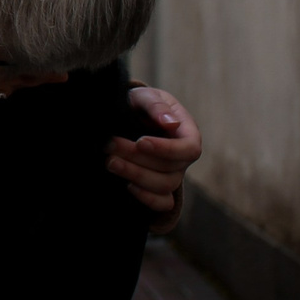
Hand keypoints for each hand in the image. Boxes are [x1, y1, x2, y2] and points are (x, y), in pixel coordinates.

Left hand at [110, 86, 200, 231]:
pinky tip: (127, 186)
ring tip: (110, 162)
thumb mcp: (144, 96)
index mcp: (187, 132)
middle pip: (171, 168)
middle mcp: (182, 156)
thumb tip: (171, 123)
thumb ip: (156, 105)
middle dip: (138, 157)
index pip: (190, 148)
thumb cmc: (139, 104)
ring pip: (164, 185)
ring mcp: (173, 173)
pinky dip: (148, 199)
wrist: (126, 117)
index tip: (141, 142)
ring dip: (136, 174)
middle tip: (110, 145)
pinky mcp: (159, 188)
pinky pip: (163, 203)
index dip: (167, 149)